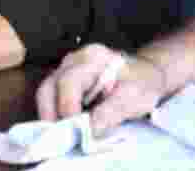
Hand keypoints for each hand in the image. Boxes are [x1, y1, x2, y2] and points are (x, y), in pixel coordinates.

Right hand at [36, 43, 167, 136]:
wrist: (147, 74)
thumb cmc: (142, 82)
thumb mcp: (133, 97)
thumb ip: (110, 112)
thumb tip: (88, 131)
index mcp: (93, 57)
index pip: (69, 82)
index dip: (67, 108)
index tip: (75, 131)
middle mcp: (75, 59)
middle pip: (49, 86)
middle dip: (52, 114)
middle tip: (64, 136)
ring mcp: (67, 68)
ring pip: (46, 92)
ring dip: (52, 115)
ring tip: (66, 133)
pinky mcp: (66, 80)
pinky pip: (52, 97)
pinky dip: (56, 113)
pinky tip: (68, 125)